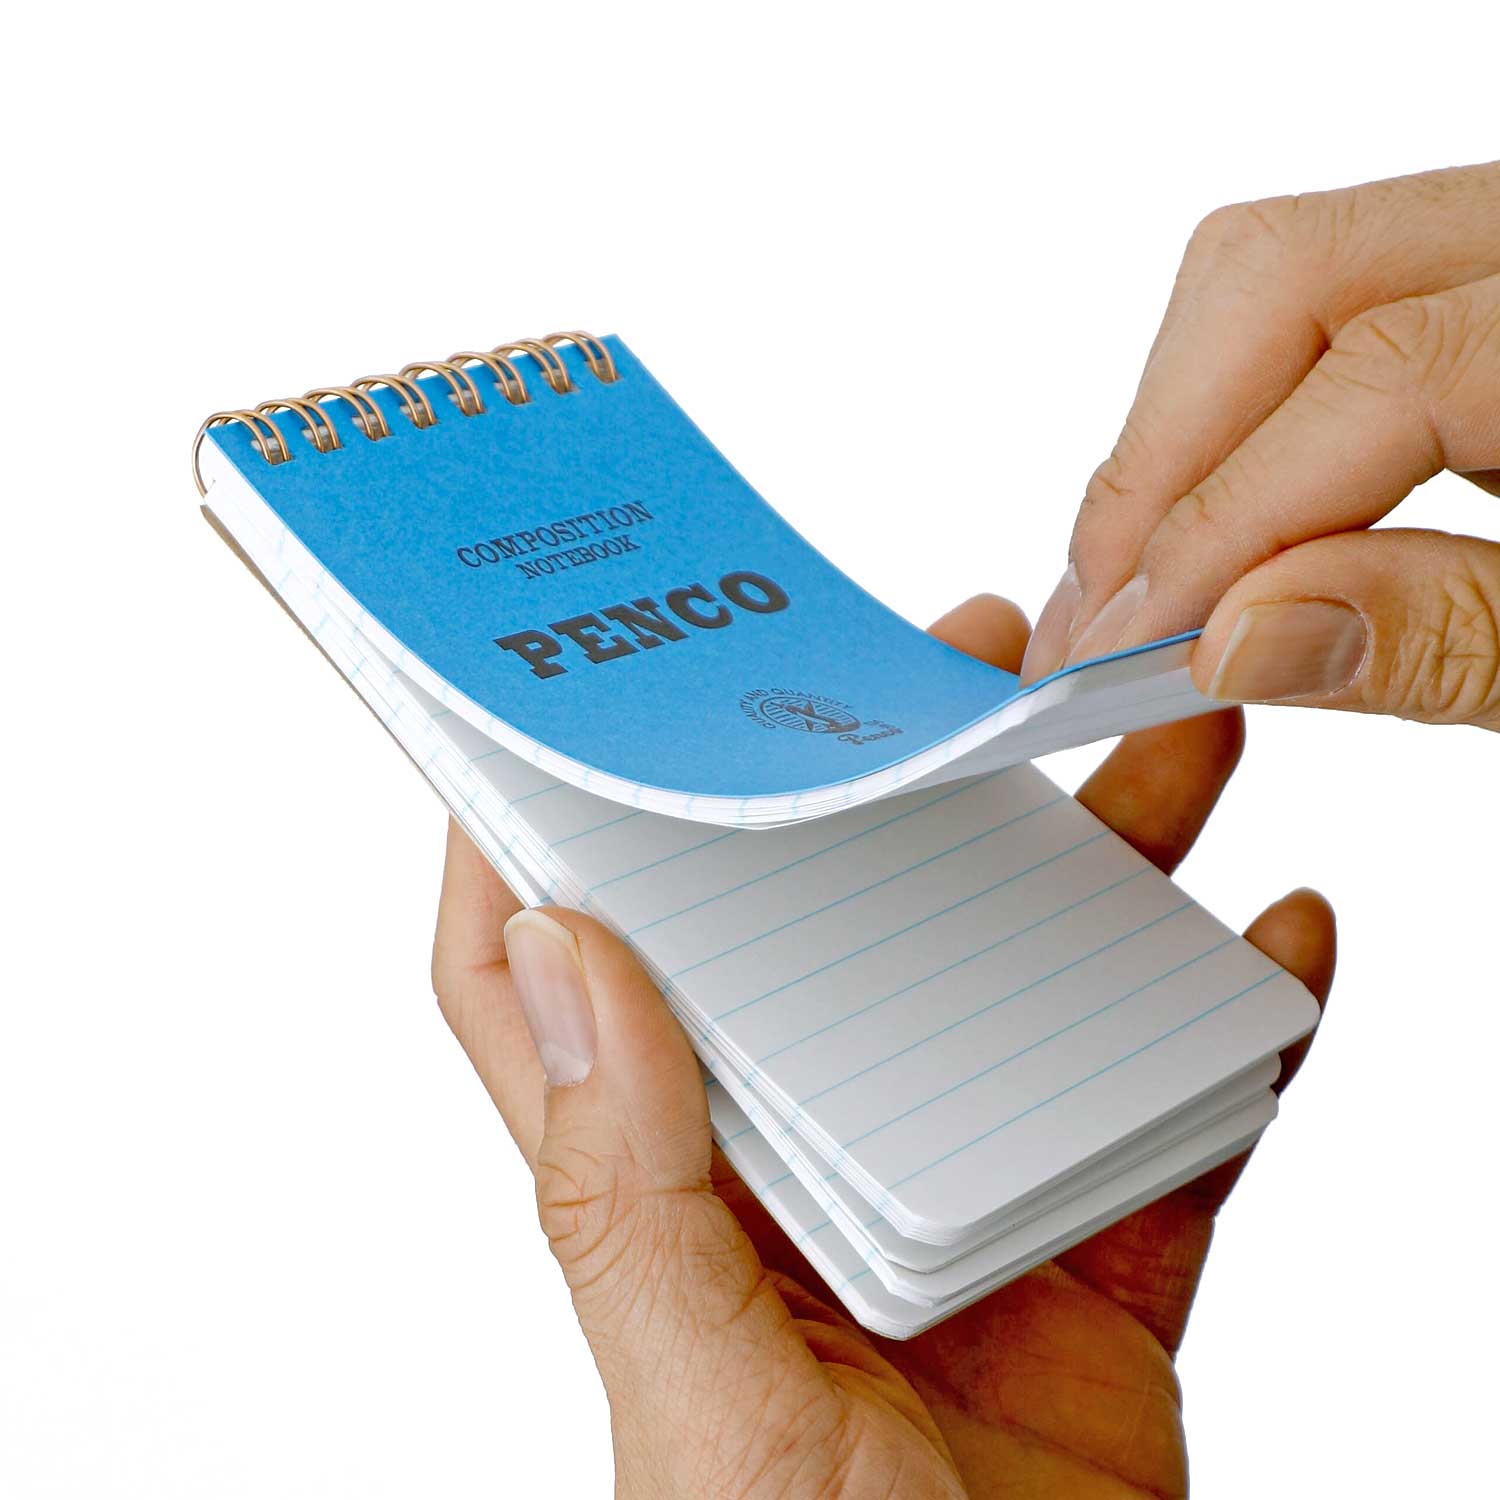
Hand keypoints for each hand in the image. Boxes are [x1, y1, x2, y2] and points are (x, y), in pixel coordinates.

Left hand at [433, 595, 1335, 1498]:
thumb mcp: (704, 1394)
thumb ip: (625, 1186)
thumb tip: (562, 944)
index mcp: (676, 1185)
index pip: (556, 983)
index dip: (535, 844)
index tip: (570, 712)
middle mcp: (803, 1165)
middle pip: (824, 931)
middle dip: (880, 792)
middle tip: (952, 667)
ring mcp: (954, 1201)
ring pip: (1014, 988)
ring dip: (1093, 871)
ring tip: (1162, 748)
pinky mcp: (1086, 1262)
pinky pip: (1167, 1114)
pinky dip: (1227, 1025)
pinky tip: (1276, 939)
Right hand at [1020, 161, 1499, 730]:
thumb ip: (1453, 633)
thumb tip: (1235, 638)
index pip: (1377, 374)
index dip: (1223, 523)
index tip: (1128, 649)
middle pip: (1276, 276)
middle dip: (1157, 459)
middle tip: (1101, 619)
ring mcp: (1491, 250)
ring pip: (1267, 281)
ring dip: (1175, 443)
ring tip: (1134, 594)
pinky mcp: (1460, 291)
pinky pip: (1302, 315)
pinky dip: (1225, 432)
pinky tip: (1205, 541)